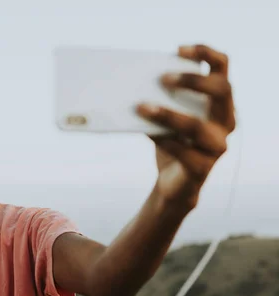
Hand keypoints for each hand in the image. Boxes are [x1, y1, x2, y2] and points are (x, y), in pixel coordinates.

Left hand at [136, 44, 235, 207]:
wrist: (173, 183)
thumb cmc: (171, 142)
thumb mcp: (169, 116)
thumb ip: (162, 99)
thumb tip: (132, 82)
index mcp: (220, 102)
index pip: (222, 68)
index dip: (205, 54)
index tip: (179, 49)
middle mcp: (226, 120)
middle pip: (222, 90)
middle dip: (193, 81)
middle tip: (163, 78)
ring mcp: (217, 146)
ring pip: (197, 125)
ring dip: (168, 114)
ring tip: (142, 106)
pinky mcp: (202, 168)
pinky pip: (183, 152)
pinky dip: (162, 139)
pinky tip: (146, 132)